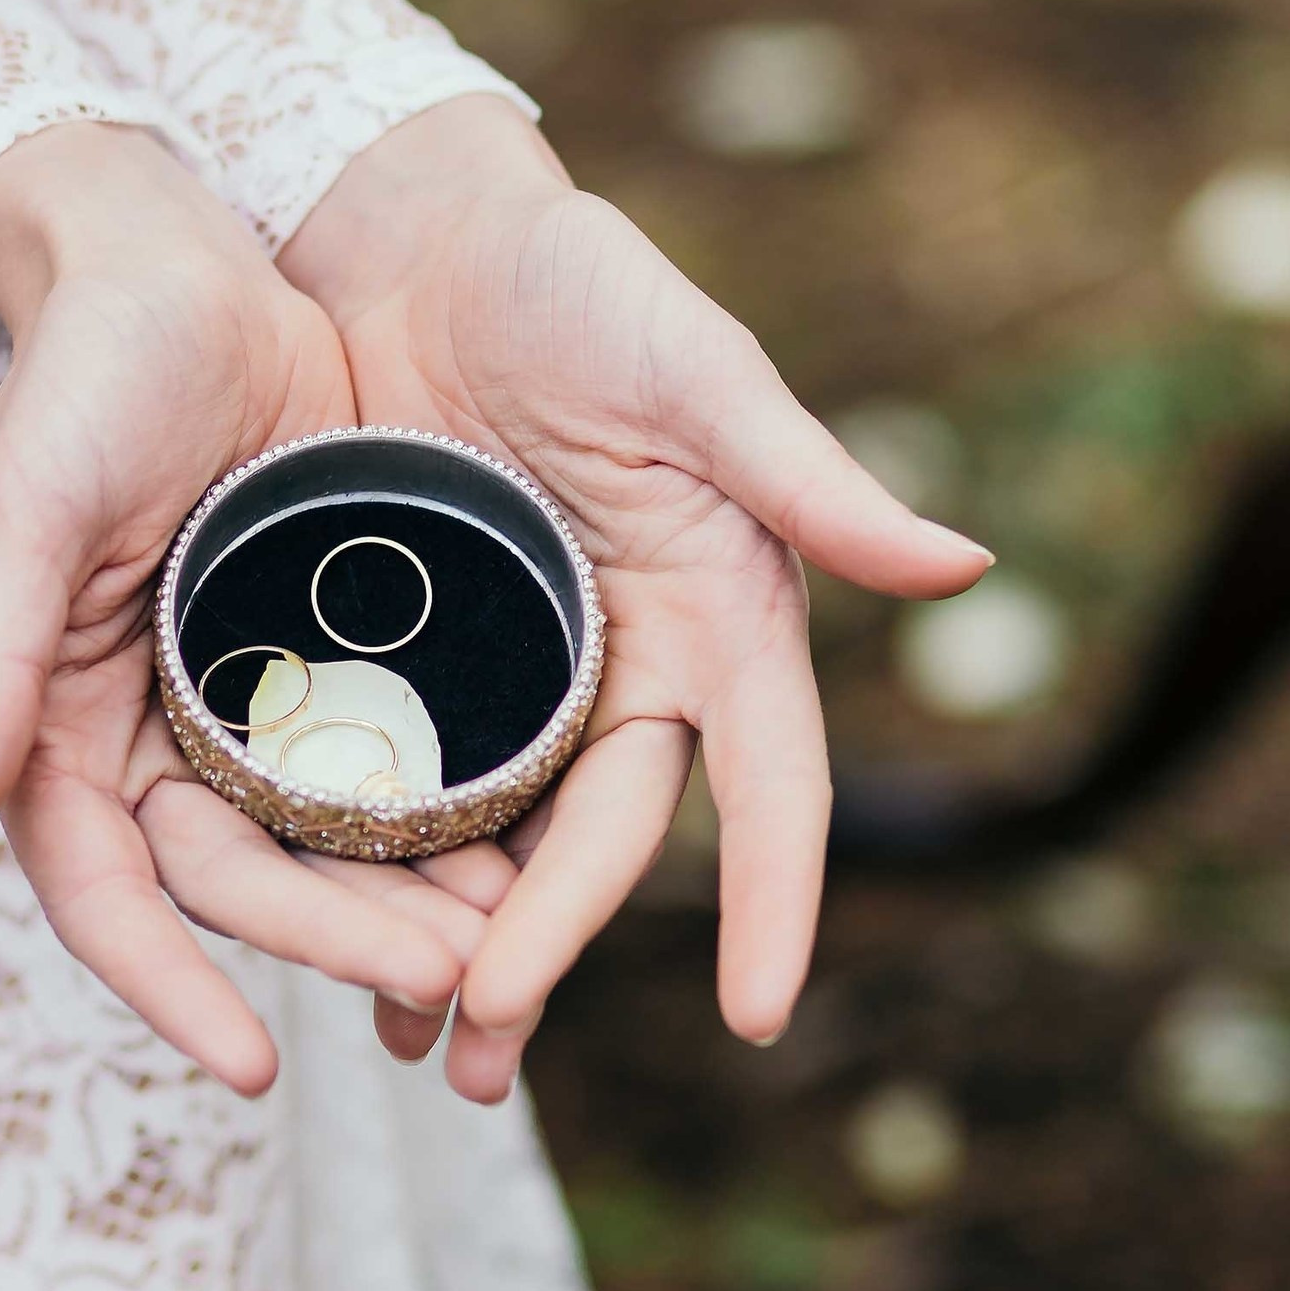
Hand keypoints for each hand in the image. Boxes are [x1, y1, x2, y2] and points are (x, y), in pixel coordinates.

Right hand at [0, 121, 478, 1092]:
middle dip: (334, 942)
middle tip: (444, 980)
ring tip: (500, 948)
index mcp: (61, 724)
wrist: (179, 262)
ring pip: (324, 843)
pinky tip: (525, 845)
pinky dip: (445, 810)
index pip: (109, 894)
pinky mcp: (332, 652)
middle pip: (241, 884)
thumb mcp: (26, 506)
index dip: (170, 986)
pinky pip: (388, 759)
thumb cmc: (80, 373)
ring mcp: (247, 700)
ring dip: (403, 900)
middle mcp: (153, 735)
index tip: (252, 1067)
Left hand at [281, 97, 993, 1100]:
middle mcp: (629, 666)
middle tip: (485, 1050)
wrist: (418, 236)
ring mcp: (518, 674)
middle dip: (552, 952)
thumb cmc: (580, 282)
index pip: (766, 785)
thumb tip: (965, 565)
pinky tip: (323, 936)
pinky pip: (402, 779)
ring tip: (412, 1054)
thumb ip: (809, 479)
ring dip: (464, 949)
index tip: (757, 1017)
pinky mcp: (415, 659)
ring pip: (505, 842)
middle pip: (602, 842)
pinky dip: (377, 862)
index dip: (769, 900)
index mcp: (718, 616)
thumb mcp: (696, 372)